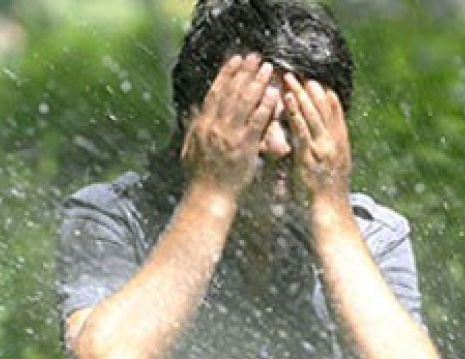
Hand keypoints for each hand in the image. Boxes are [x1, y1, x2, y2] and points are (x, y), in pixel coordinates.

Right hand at [181, 54, 279, 195]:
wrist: (209, 196)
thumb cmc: (201, 175)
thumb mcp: (190, 147)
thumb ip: (192, 126)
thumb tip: (192, 108)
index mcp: (203, 123)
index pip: (215, 92)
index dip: (226, 73)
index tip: (236, 59)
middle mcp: (215, 125)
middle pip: (231, 92)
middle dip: (244, 72)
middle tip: (255, 57)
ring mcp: (229, 135)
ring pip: (244, 102)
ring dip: (257, 82)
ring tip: (267, 68)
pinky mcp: (244, 146)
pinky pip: (257, 122)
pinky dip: (265, 106)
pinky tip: (274, 94)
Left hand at [282, 74, 351, 208]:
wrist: (331, 209)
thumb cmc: (328, 190)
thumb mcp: (334, 164)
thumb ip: (328, 148)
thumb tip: (322, 136)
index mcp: (340, 140)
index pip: (334, 109)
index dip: (324, 92)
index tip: (314, 77)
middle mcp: (334, 140)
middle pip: (323, 106)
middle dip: (310, 87)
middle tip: (298, 70)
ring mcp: (323, 146)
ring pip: (313, 113)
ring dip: (300, 92)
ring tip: (288, 76)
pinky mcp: (310, 154)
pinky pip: (302, 129)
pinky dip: (295, 112)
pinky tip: (288, 98)